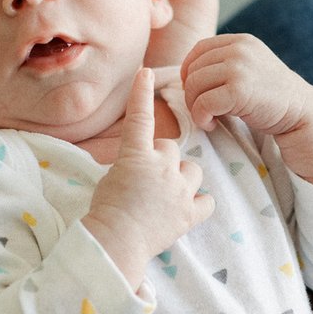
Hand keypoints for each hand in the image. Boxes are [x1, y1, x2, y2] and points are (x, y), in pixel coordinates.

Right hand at [83, 68, 214, 289]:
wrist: (115, 241)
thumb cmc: (105, 212)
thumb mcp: (110, 179)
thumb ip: (130, 167)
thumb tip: (139, 170)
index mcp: (136, 155)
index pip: (140, 118)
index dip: (141, 94)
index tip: (144, 72)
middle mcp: (161, 167)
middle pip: (171, 149)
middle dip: (162, 161)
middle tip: (146, 184)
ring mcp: (178, 189)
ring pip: (192, 170)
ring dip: (183, 178)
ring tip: (167, 196)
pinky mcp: (189, 213)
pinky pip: (207, 201)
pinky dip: (199, 204)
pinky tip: (188, 210)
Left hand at [180, 33, 312, 134]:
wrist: (300, 113)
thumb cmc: (271, 97)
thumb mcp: (249, 68)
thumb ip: (225, 64)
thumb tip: (187, 74)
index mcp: (241, 41)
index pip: (199, 49)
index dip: (189, 71)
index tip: (196, 91)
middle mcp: (239, 49)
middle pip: (193, 69)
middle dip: (192, 94)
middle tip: (204, 111)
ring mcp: (239, 68)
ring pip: (194, 85)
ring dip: (195, 107)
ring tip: (209, 118)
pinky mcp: (239, 90)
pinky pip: (203, 103)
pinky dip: (201, 117)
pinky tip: (212, 124)